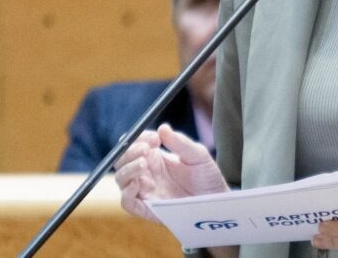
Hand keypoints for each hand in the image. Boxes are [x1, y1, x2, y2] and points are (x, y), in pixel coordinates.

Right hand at [114, 123, 228, 221]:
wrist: (216, 200)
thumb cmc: (206, 176)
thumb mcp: (197, 155)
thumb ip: (180, 142)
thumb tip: (162, 128)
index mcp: (155, 157)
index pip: (135, 144)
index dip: (139, 138)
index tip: (154, 138)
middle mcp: (146, 173)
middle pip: (122, 160)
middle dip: (130, 151)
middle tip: (147, 148)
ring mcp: (145, 191)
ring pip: (121, 179)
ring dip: (128, 169)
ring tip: (144, 163)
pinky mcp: (146, 208)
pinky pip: (127, 202)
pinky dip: (126, 192)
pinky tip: (138, 183)